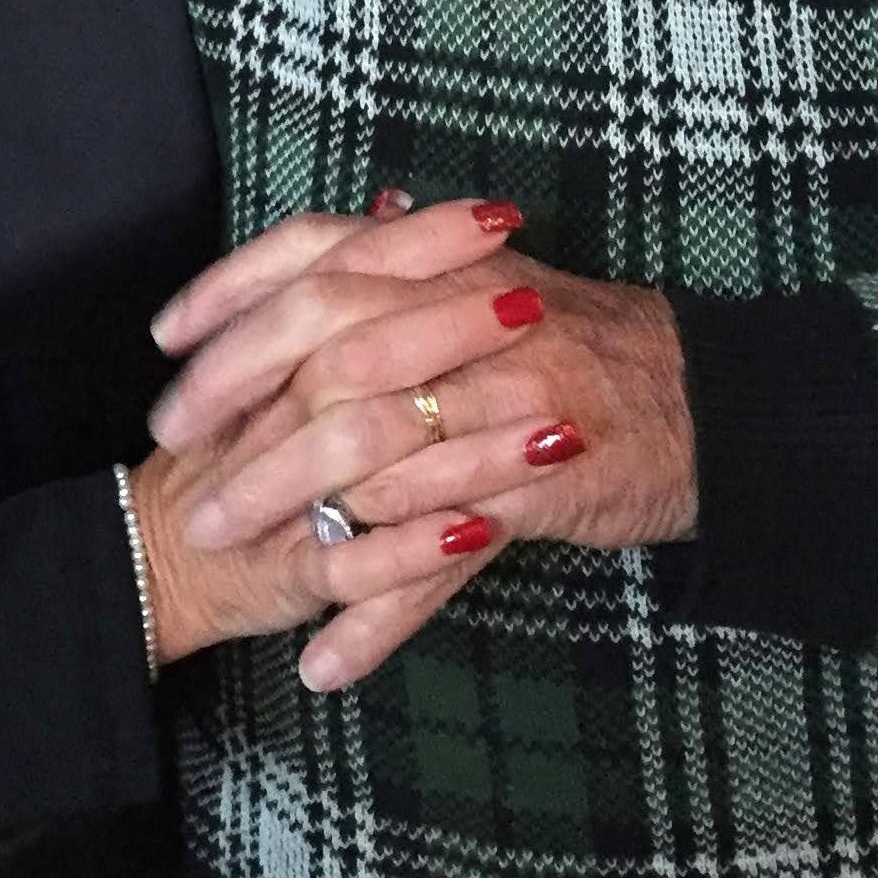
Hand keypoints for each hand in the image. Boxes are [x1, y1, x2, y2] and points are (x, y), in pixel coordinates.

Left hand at [152, 213, 698, 687]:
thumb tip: (358, 219)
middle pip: (328, 345)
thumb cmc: (590, 345)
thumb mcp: (498, 286)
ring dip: (286, 504)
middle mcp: (475, 313)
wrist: (710, 406)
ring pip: (373, 451)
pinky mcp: (537, 485)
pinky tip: (324, 659)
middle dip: (238, 401)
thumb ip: (422, 263)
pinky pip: (441, 556)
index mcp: (451, 260)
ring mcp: (507, 398)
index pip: (319, 250)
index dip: (233, 288)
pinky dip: (377, 611)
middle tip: (178, 454)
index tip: (166, 337)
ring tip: (221, 547)